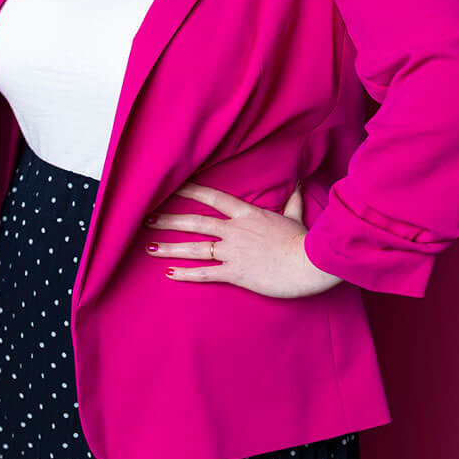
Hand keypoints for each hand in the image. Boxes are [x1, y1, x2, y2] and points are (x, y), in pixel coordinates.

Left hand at [143, 180, 343, 298]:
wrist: (310, 263)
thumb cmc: (303, 241)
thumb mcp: (295, 216)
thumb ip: (292, 200)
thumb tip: (297, 184)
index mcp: (247, 214)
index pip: (213, 197)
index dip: (191, 191)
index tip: (173, 186)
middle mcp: (235, 230)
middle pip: (195, 222)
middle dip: (169, 220)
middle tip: (148, 219)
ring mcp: (233, 251)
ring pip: (194, 248)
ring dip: (170, 248)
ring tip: (150, 247)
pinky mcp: (236, 273)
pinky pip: (205, 274)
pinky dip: (186, 274)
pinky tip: (170, 274)